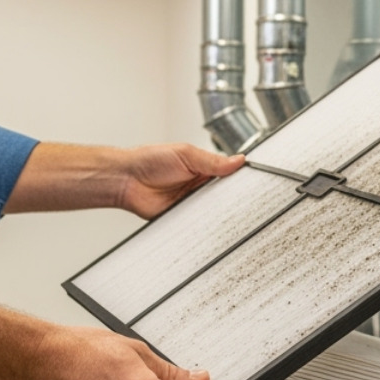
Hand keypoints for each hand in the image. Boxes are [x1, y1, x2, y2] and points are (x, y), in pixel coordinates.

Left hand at [117, 144, 244, 218]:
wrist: (126, 180)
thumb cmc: (149, 160)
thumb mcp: (185, 154)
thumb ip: (212, 160)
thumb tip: (238, 160)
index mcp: (203, 168)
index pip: (229, 176)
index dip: (240, 180)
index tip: (252, 183)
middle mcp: (199, 186)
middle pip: (224, 196)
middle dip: (231, 199)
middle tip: (240, 200)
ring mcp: (192, 203)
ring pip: (214, 212)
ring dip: (218, 212)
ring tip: (225, 212)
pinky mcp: (182, 218)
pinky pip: (198, 224)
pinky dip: (203, 225)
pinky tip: (209, 223)